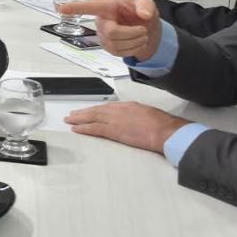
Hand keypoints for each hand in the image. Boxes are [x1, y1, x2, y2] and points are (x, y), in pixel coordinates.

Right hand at [58, 0, 162, 60]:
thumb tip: (144, 14)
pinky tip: (137, 42)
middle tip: (143, 30)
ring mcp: (103, 36)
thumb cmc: (139, 12)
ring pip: (117, 44)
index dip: (74, 8)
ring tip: (142, 35)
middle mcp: (102, 21)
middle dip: (131, 34)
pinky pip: (119, 53)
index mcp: (108, 7)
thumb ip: (146, 5)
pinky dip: (133, 49)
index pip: (89, 8)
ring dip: (136, 41)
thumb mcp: (146, 3)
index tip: (61, 9)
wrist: (144, 28)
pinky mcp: (107, 47)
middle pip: (112, 32)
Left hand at [64, 101, 190, 153]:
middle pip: (97, 110)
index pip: (107, 107)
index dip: (96, 109)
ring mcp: (115, 120)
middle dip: (84, 113)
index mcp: (129, 106)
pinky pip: (94, 129)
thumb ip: (137, 116)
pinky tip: (76, 129)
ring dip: (80, 119)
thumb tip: (134, 121)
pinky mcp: (114, 130)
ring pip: (92, 118)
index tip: (88, 111)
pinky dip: (84, 128)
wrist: (165, 131)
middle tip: (73, 115)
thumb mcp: (149, 114)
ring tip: (70, 120)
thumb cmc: (163, 124)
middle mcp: (119, 110)